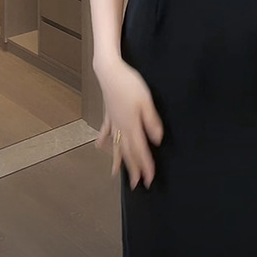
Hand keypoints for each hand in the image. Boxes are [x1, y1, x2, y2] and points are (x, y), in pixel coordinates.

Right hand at [94, 59, 163, 189]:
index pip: (140, 150)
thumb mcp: (146, 101)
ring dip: (117, 160)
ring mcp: (112, 121)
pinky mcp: (108, 113)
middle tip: (136, 185)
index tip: (150, 179)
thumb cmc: (130, 84)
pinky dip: (102, 140)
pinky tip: (99, 146)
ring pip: (115, 145)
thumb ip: (152, 121)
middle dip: (132, 169)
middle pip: (127, 152)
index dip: (146, 166)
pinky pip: (105, 131)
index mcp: (132, 125)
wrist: (110, 71)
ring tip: (115, 173)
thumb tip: (158, 140)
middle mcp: (120, 127)